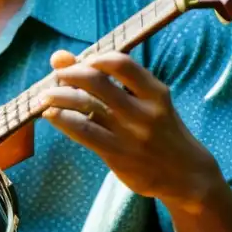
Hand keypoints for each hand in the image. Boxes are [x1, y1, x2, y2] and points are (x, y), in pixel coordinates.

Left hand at [40, 50, 221, 212]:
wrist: (187, 175)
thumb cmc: (159, 130)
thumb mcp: (147, 101)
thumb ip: (109, 78)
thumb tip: (60, 56)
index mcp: (155, 92)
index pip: (121, 63)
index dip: (94, 58)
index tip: (82, 62)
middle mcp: (144, 111)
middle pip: (96, 81)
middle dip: (69, 74)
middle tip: (57, 76)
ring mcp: (130, 134)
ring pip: (85, 106)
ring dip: (58, 97)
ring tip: (45, 97)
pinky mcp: (118, 155)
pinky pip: (83, 132)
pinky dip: (62, 120)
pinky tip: (51, 115)